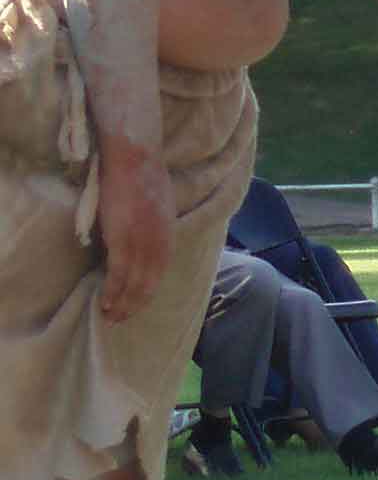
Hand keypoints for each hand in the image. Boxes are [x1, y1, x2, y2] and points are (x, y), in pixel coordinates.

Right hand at [95, 140, 174, 322]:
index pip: (159, 275)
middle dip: (134, 305)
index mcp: (169, 239)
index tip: (135, 306)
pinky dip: (111, 291)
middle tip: (120, 319)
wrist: (136, 160)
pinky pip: (118, 274)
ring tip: (110, 316)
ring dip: (121, 304)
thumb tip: (145, 242)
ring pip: (133, 284)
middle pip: (148, 285)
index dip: (146, 294)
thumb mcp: (160, 210)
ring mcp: (142, 245)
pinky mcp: (123, 240)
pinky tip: (104, 302)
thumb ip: (155, 231)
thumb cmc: (146, 178)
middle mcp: (160, 246)